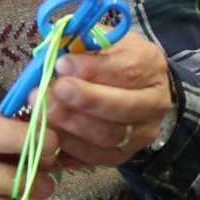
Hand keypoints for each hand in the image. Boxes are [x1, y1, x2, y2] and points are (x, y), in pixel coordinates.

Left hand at [42, 35, 175, 166]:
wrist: (132, 90)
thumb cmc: (111, 60)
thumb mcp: (102, 42)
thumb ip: (82, 45)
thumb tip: (56, 56)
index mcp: (151, 65)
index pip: (128, 70)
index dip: (93, 70)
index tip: (61, 64)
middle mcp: (155, 102)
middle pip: (122, 107)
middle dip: (84, 100)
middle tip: (52, 91)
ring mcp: (143, 133)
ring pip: (108, 136)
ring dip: (72, 124)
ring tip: (44, 110)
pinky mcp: (125, 155)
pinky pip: (96, 156)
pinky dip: (70, 146)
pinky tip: (51, 132)